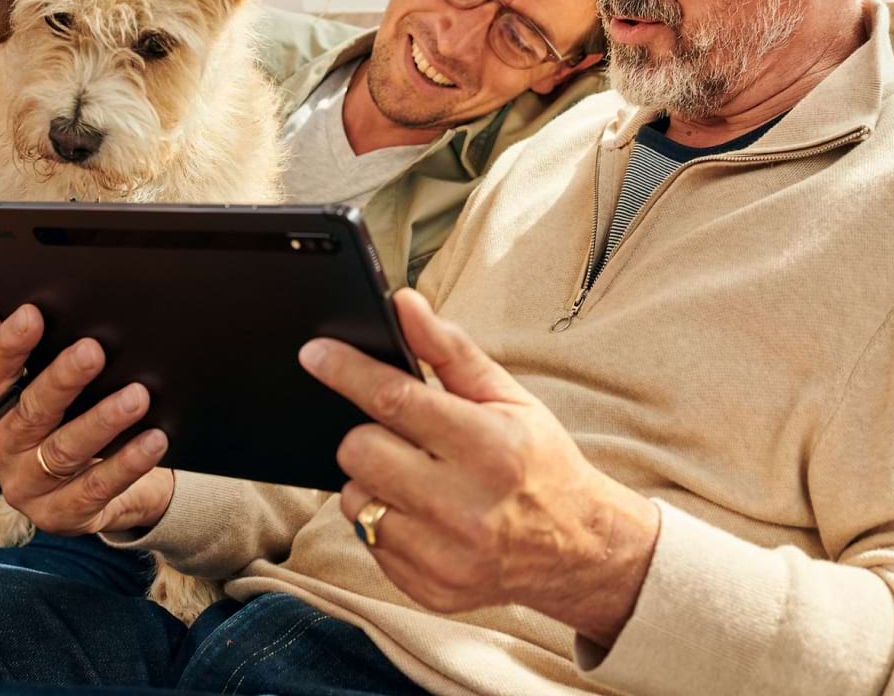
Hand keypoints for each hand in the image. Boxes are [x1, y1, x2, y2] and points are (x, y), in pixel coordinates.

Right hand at [0, 303, 174, 536]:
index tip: (34, 313)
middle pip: (32, 410)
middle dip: (63, 379)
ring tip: (137, 396)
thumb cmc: (83, 423)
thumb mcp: (68, 393)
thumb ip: (54, 353)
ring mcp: (29, 489)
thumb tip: (51, 299)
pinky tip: (154, 440)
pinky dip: (127, 463)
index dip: (11, 344)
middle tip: (94, 351)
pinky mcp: (61, 516)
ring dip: (102, 421)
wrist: (108, 492)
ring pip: (64, 450)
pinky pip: (97, 487)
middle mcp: (4, 451)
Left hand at [299, 289, 660, 649]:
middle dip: (367, 434)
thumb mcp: (507, 396)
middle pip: (360, 452)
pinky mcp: (430, 590)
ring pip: (355, 500)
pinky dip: (385, 520)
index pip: (396, 400)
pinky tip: (423, 514)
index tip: (314, 353)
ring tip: (416, 477)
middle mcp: (467, 507)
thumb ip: (449, 350)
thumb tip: (404, 304)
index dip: (347, 371)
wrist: (579, 549)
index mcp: (490, 447)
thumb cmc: (538, 459)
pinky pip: (369, 542)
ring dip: (372, 481)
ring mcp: (446, 556)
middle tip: (397, 435)